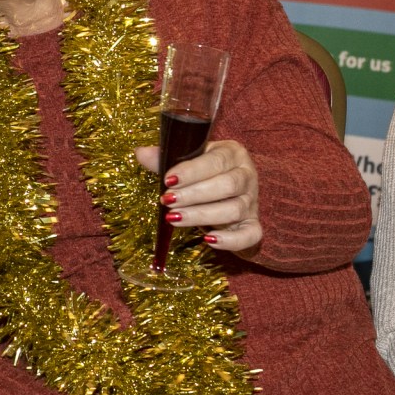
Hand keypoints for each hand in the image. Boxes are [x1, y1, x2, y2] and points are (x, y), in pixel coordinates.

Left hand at [137, 138, 261, 253]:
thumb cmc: (205, 173)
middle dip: (194, 195)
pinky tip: (208, 240)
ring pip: (234, 210)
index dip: (191, 171)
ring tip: (174, 219)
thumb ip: (166, 158)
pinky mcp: (253, 225)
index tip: (168, 180)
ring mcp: (252, 202)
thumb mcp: (188, 161)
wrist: (228, 193)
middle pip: (227, 185)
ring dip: (202, 215)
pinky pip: (250, 235)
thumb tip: (140, 153)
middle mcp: (247, 176)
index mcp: (233, 153)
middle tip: (167, 201)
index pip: (215, 160)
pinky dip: (231, 240)